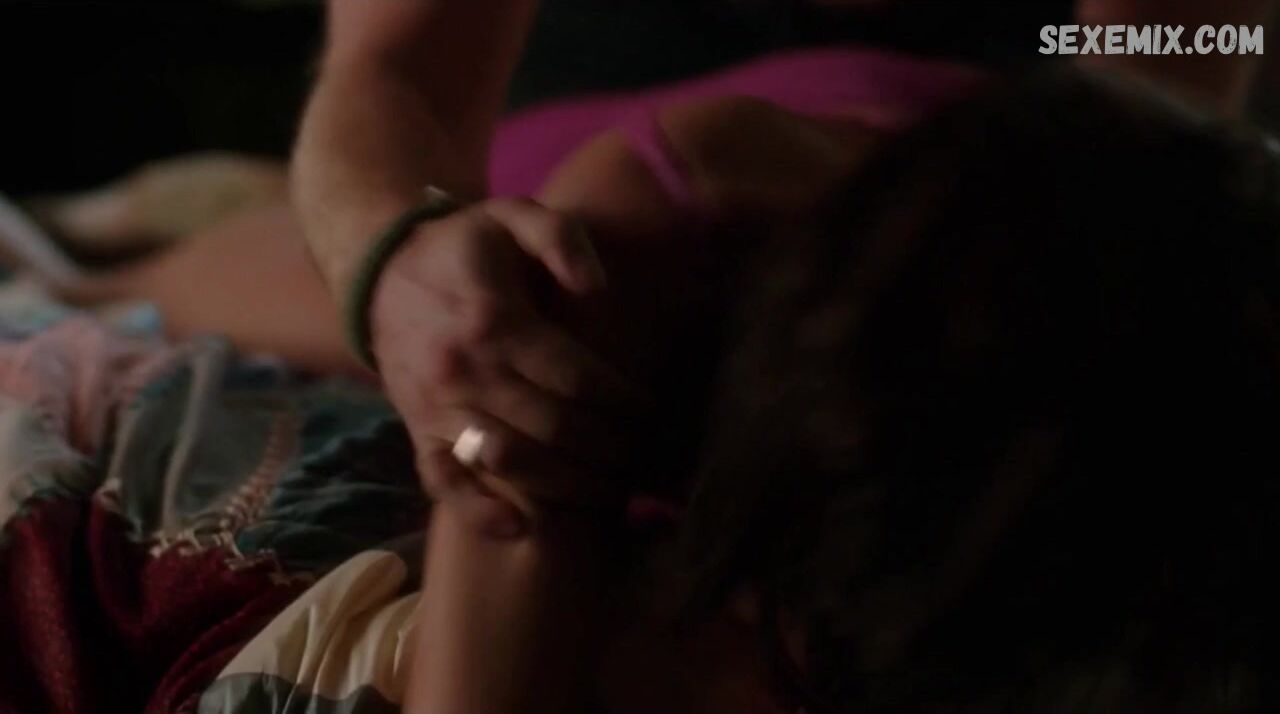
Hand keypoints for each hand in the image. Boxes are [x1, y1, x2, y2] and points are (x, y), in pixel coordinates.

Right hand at [370, 197, 639, 534]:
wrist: (381, 273)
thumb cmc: (464, 246)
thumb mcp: (511, 214)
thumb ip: (559, 236)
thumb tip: (596, 287)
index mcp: (494, 321)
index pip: (576, 378)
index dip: (624, 402)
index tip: (654, 413)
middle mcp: (464, 371)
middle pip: (554, 428)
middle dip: (610, 449)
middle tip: (648, 458)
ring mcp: (436, 407)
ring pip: (512, 462)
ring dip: (569, 485)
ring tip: (615, 492)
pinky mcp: (417, 430)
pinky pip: (444, 482)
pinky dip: (480, 511)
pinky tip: (520, 529)